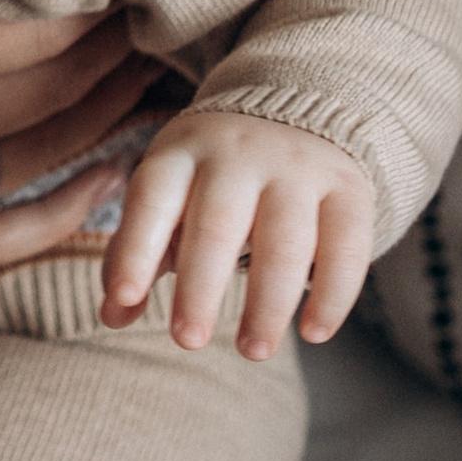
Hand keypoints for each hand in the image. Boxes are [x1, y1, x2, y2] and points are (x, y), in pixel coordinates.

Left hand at [99, 112, 375, 356]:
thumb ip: (137, 254)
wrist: (298, 108)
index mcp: (181, 152)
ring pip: (284, 242)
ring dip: (268, 304)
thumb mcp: (169, 196)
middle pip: (217, 224)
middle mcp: (238, 153)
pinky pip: (345, 246)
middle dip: (199, 288)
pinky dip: (331, 295)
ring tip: (252, 352)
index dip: (134, 249)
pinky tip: (313, 334)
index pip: (150, 200)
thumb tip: (112, 316)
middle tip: (186, 342)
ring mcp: (298, 167)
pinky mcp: (349, 187)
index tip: (124, 301)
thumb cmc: (213, 177)